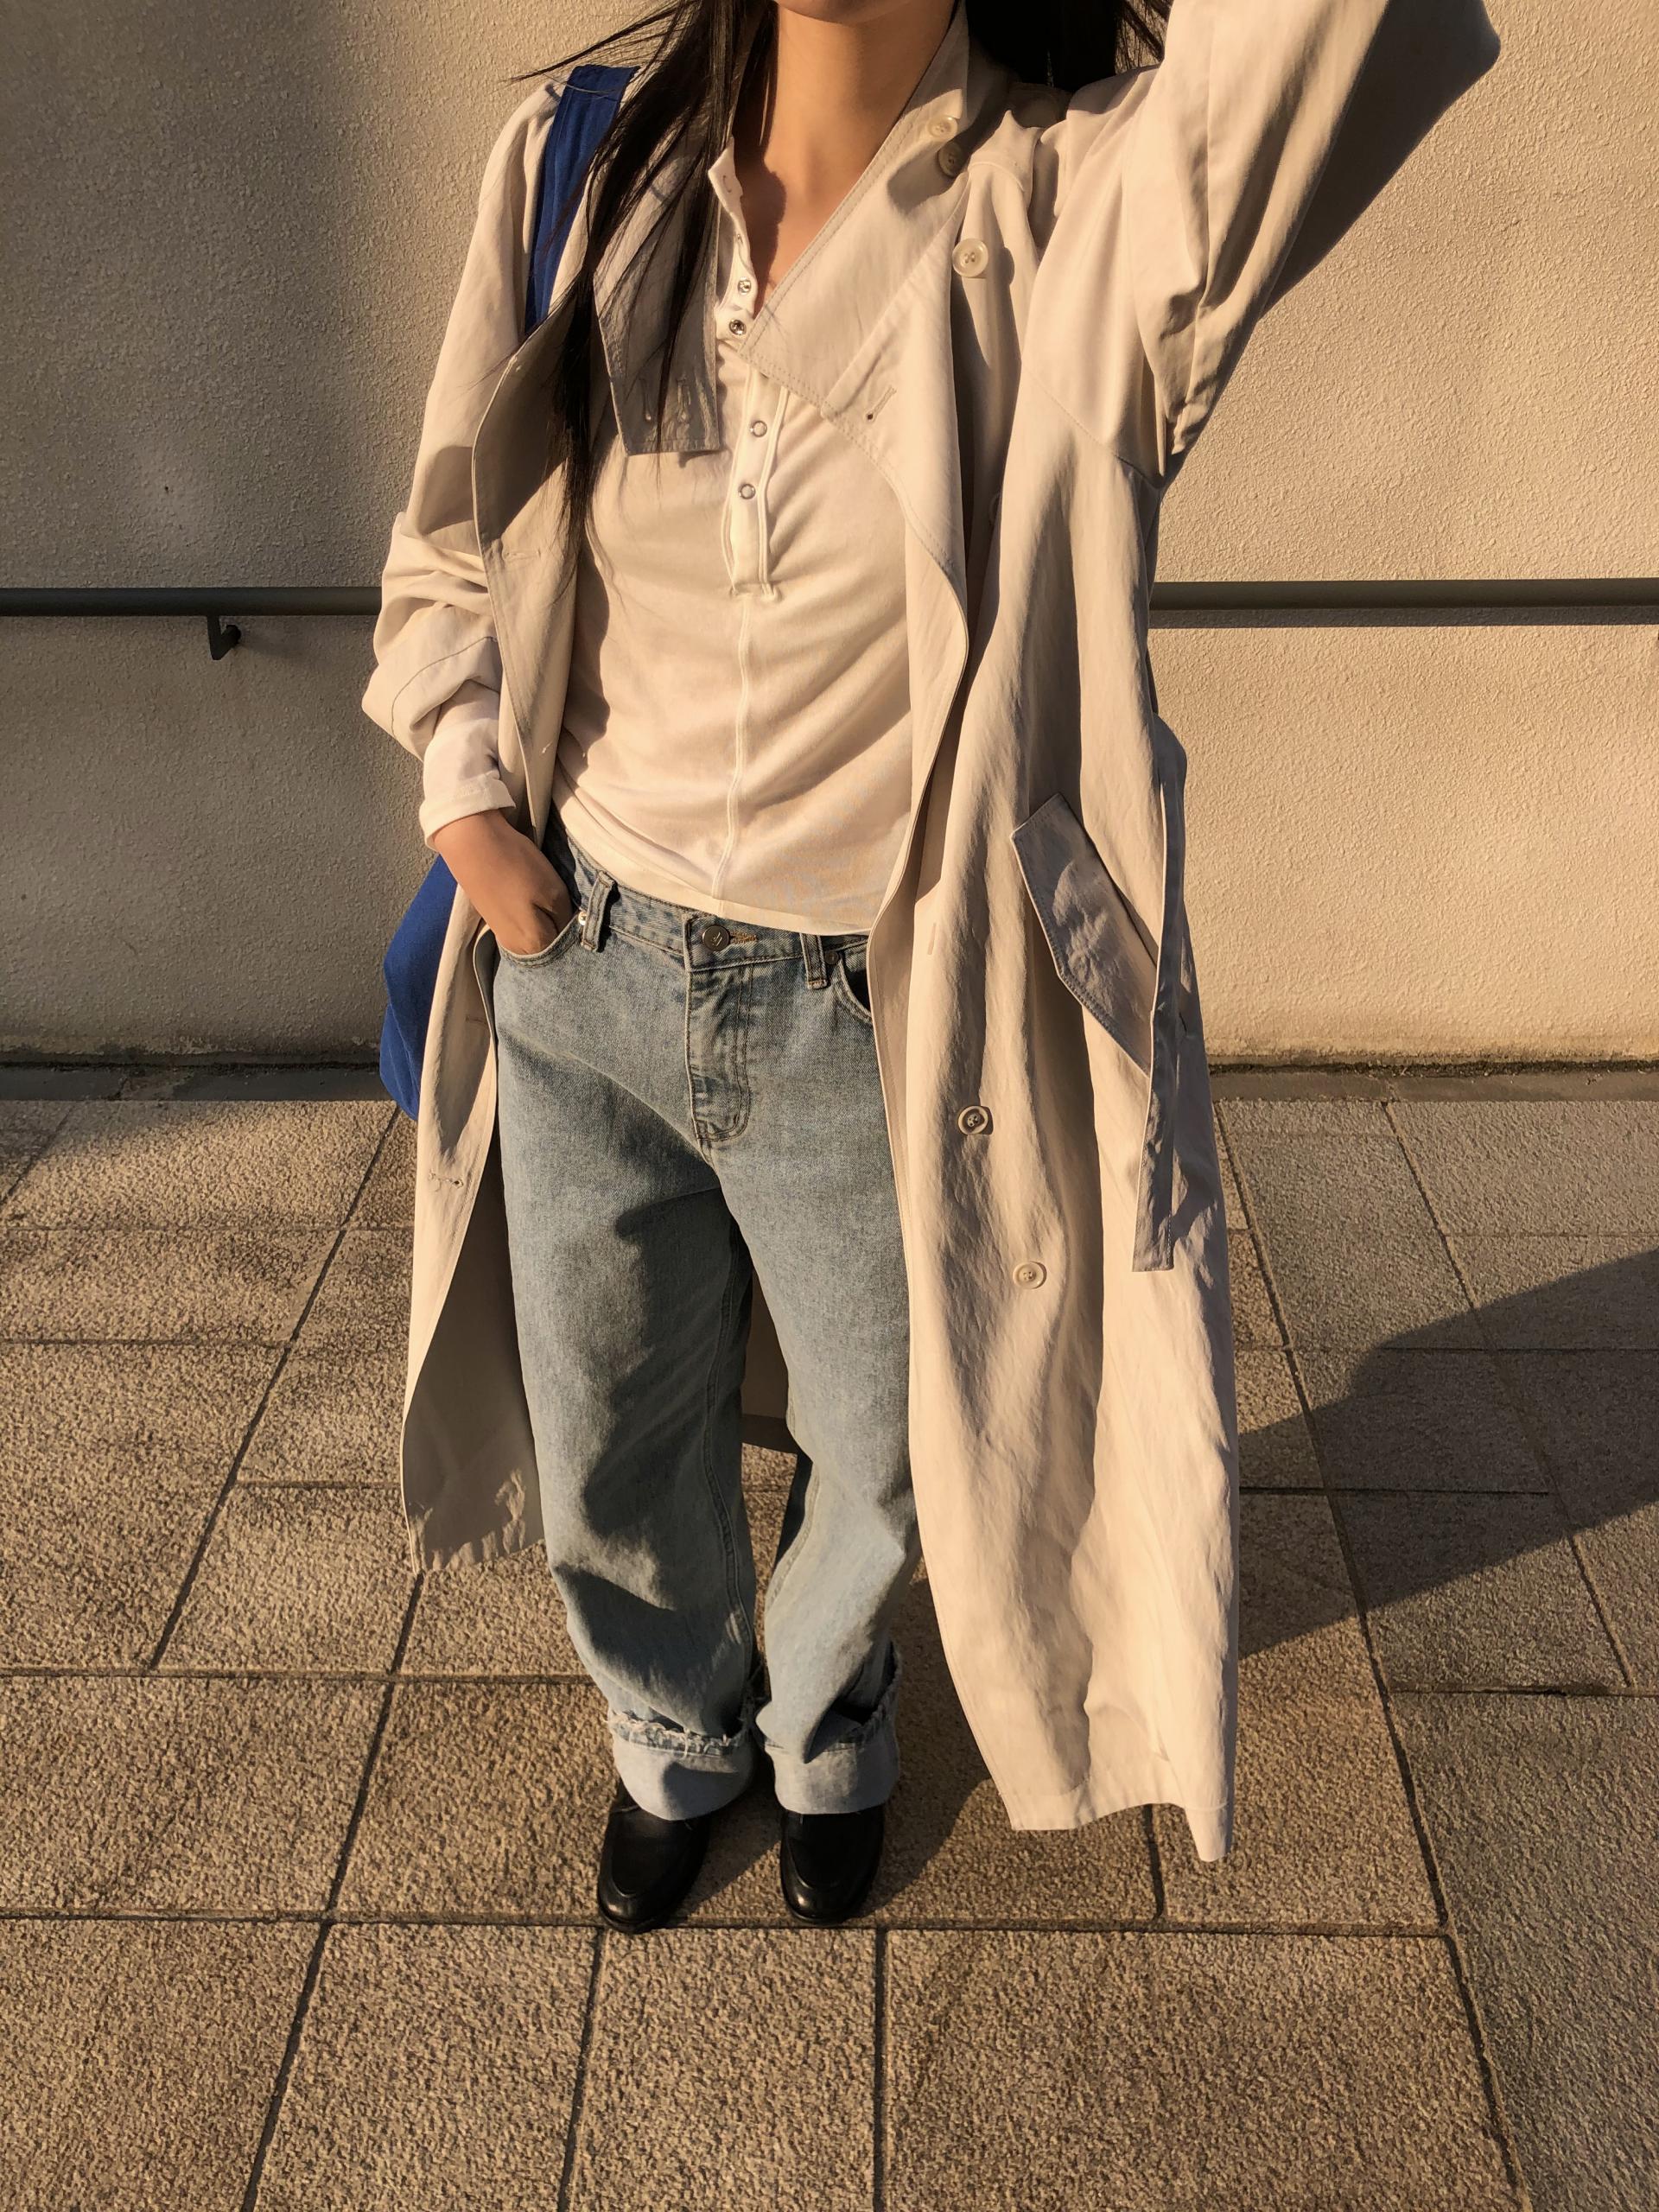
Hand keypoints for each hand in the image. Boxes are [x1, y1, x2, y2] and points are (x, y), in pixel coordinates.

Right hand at [429, 808, 573, 957]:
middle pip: (551, 942)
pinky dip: (530, 913)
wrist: (471, 843)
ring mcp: (503, 935)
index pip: (568, 945)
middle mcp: (517, 949)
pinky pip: (522, 924)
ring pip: (537, 933)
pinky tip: (529, 895)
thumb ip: (565, 919)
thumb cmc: (517, 866)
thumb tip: (570, 930)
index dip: (576, 926)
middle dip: (560, 925)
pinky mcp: (494, 920)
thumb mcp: (554, 892)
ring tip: (545, 894)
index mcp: (533, 946)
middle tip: (560, 898)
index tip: (576, 907)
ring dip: (545, 918)